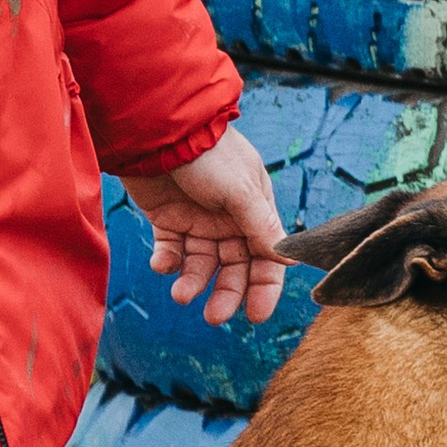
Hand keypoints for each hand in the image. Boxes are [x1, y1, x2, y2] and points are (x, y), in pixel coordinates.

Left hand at [118, 128, 286, 326]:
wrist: (157, 130)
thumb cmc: (208, 153)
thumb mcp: (240, 190)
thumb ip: (261, 226)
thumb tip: (289, 258)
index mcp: (255, 210)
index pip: (266, 257)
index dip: (264, 287)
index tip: (255, 316)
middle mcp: (229, 219)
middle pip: (234, 267)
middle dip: (226, 293)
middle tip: (214, 316)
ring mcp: (198, 220)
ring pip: (201, 264)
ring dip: (193, 282)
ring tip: (181, 294)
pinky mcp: (168, 219)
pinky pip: (171, 250)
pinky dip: (167, 262)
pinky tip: (162, 264)